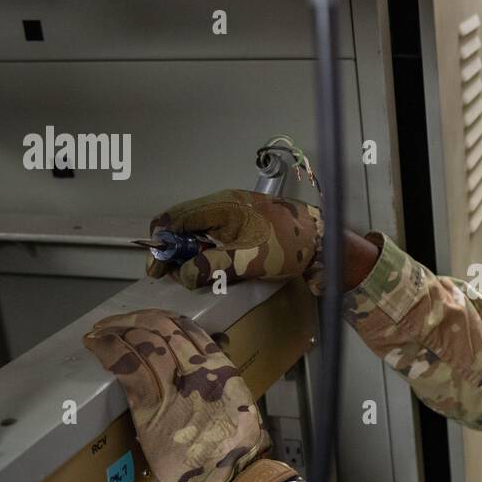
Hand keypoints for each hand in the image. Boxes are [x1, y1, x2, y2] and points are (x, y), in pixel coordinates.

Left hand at [83, 309, 279, 481]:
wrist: (230, 479)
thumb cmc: (234, 448)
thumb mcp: (236, 405)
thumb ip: (218, 384)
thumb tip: (201, 369)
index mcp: (220, 369)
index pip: (187, 328)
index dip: (159, 318)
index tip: (142, 320)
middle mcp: (199, 370)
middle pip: (161, 327)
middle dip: (133, 319)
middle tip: (113, 322)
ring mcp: (176, 386)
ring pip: (143, 342)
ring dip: (116, 330)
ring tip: (100, 330)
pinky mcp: (152, 408)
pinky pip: (128, 368)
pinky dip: (108, 351)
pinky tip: (95, 344)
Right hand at [146, 189, 323, 290]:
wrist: (324, 239)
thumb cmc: (291, 244)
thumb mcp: (250, 259)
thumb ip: (214, 266)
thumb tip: (184, 275)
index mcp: (221, 205)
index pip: (175, 218)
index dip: (161, 243)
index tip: (158, 268)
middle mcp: (222, 205)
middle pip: (181, 225)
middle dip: (172, 251)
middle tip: (171, 276)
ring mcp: (231, 214)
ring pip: (195, 232)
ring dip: (188, 254)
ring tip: (189, 276)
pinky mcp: (240, 225)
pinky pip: (211, 236)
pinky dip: (204, 252)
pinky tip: (208, 269)